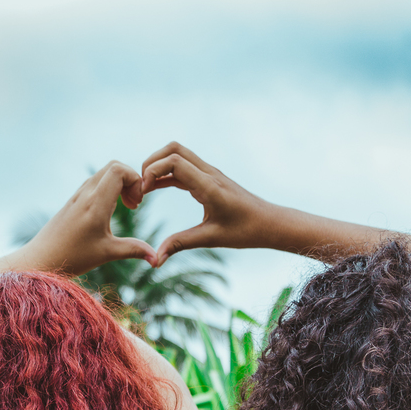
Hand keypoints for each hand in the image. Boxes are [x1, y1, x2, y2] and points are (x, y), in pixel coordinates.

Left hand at [13, 161, 154, 274]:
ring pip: (103, 173)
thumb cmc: (73, 257)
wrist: (41, 259)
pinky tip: (109, 211)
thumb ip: (134, 250)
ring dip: (119, 184)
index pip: (119, 170)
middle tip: (133, 204)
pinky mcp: (73, 200)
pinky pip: (94, 183)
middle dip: (130, 179)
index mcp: (95, 204)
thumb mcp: (107, 254)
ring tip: (125, 207)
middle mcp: (85, 194)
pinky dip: (108, 189)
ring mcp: (77, 195)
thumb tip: (158, 259)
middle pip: (113, 166)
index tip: (137, 204)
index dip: (135, 180)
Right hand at [140, 142, 274, 265]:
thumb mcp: (211, 239)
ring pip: (177, 154)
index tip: (142, 193)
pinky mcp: (209, 179)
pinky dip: (166, 174)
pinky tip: (155, 189)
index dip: (152, 172)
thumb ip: (180, 244)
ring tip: (144, 189)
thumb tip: (156, 260)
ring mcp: (209, 173)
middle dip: (151, 163)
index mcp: (209, 185)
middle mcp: (209, 173)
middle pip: (173, 149)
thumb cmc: (246, 231)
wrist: (270, 223)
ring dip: (157, 166)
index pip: (174, 162)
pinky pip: (183, 167)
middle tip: (140, 187)